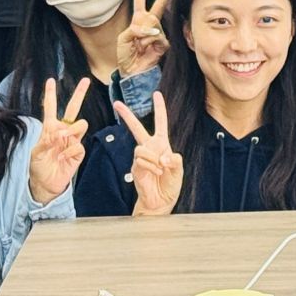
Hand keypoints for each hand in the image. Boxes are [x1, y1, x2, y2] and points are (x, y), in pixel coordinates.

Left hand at [28, 77, 90, 202]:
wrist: (45, 185)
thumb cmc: (38, 167)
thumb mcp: (35, 153)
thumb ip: (45, 142)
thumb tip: (57, 134)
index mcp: (50, 129)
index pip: (50, 108)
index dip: (50, 94)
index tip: (51, 81)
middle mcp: (63, 132)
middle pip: (73, 109)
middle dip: (79, 94)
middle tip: (86, 81)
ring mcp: (72, 141)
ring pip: (81, 124)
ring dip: (71, 129)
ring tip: (61, 138)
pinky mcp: (78, 153)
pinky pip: (78, 145)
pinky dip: (69, 151)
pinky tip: (61, 158)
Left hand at [114, 0, 173, 77]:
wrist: (132, 72)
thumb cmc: (125, 55)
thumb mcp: (123, 39)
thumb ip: (133, 29)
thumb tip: (148, 26)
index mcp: (138, 18)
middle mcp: (150, 22)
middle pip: (160, 1)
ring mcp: (159, 32)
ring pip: (153, 23)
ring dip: (143, 35)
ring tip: (139, 46)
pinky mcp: (164, 42)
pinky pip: (157, 36)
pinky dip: (149, 42)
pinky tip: (146, 49)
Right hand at [117, 94, 183, 215]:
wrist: (160, 202)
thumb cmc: (170, 185)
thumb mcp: (178, 171)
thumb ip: (175, 161)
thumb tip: (163, 157)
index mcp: (162, 144)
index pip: (160, 122)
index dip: (159, 108)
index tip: (156, 94)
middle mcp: (150, 147)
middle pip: (136, 127)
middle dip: (127, 115)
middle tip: (117, 104)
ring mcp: (141, 157)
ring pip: (141, 148)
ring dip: (152, 158)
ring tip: (160, 169)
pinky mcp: (135, 167)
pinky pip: (140, 160)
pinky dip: (151, 166)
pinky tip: (156, 173)